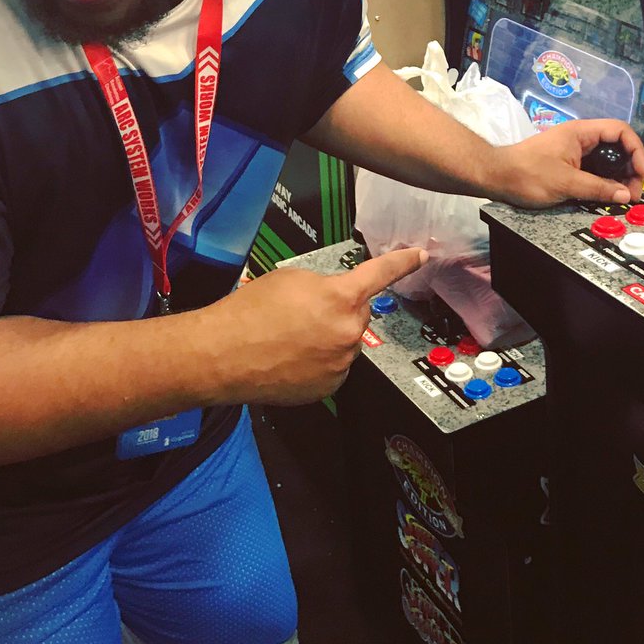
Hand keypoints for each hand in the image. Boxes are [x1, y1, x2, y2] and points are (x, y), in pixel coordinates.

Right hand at [206, 247, 426, 404]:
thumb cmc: (249, 312)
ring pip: (345, 342)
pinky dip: (320, 362)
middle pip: (358, 313)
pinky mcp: (330, 387)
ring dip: (328, 337)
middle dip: (338, 310)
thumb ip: (323, 283)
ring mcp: (341, 363)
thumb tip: (333, 295)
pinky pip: (335, 367)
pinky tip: (292, 358)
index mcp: (340, 297)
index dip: (403, 263)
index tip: (420, 256)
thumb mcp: (290, 278)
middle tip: (303, 313)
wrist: (222, 354)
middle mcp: (348, 331)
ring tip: (290, 338)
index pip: (381, 274)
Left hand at [490, 119, 643, 208]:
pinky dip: (603, 182)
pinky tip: (606, 195)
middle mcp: (580, 139)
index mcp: (581, 133)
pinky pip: (593, 171)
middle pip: (617, 147)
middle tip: (633, 191)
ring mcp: (574, 152)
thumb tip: (624, 194)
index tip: (641, 172)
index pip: (620, 131)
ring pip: (606, 161)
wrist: (496, 177)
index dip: (636, 150)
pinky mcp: (568, 166)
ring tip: (622, 196)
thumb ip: (598, 189)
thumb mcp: (566, 183)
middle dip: (630, 167)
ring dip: (618, 177)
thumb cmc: (525, 173)